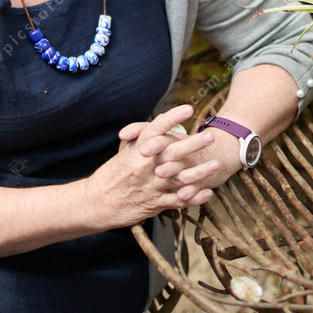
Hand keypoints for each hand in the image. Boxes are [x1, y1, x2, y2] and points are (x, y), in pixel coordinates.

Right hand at [85, 104, 219, 229]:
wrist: (97, 202)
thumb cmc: (112, 174)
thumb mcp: (126, 152)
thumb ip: (143, 137)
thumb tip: (161, 121)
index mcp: (138, 150)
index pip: (157, 129)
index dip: (173, 118)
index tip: (188, 108)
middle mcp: (146, 166)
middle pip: (173, 153)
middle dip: (193, 144)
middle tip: (210, 136)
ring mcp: (151, 186)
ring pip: (179, 178)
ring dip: (199, 172)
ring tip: (216, 165)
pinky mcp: (154, 203)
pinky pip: (177, 201)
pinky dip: (193, 198)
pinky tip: (207, 192)